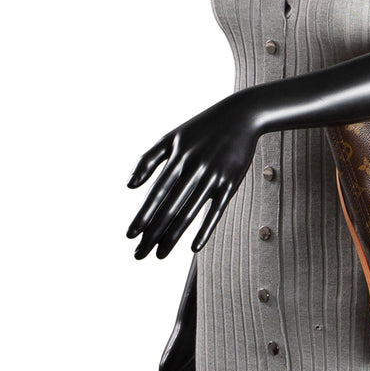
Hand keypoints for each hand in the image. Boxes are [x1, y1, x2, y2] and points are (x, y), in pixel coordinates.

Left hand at [126, 92, 259, 257]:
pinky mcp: (231, 183)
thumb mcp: (172, 137)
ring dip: (173, 236)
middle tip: (139, 254)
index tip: (130, 236)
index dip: (142, 216)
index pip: (156, 193)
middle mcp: (194, 168)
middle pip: (170, 208)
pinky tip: (193, 247)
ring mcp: (214, 177)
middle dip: (153, 234)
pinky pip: (216, 211)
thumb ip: (148, 160)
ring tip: (159, 254)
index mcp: (178, 157)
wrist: (241, 115)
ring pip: (190, 213)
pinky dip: (205, 229)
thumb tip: (128, 186)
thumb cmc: (202, 128)